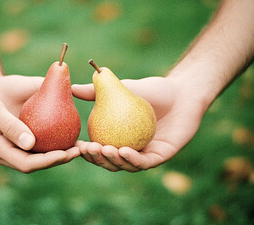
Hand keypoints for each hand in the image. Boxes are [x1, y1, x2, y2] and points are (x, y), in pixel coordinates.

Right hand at [0, 75, 79, 172]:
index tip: (68, 153)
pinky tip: (66, 132)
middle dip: (60, 159)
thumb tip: (31, 143)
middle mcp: (6, 153)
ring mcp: (11, 147)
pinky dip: (51, 140)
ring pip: (37, 155)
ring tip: (79, 143)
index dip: (48, 161)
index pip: (26, 163)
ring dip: (59, 152)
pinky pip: (36, 143)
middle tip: (81, 148)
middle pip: (36, 163)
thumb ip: (9, 125)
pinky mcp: (16, 138)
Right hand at [72, 76, 206, 171]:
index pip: (99, 149)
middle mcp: (131, 149)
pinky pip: (145, 162)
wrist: (182, 92)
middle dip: (96, 159)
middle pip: (109, 162)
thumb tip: (71, 88)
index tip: (76, 144)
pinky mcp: (161, 157)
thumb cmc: (152, 90)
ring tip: (104, 149)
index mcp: (119, 138)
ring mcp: (146, 155)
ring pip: (125, 166)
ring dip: (112, 161)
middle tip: (88, 149)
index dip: (87, 151)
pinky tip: (122, 150)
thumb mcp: (121, 89)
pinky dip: (132, 159)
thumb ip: (97, 91)